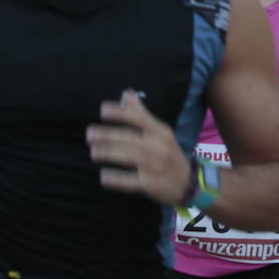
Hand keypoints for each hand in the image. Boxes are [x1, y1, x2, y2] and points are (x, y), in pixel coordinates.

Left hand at [87, 90, 189, 204]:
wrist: (188, 182)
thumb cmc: (168, 154)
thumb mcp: (160, 132)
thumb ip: (142, 114)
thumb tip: (127, 93)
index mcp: (160, 132)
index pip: (140, 119)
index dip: (121, 113)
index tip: (102, 110)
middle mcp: (159, 147)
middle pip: (132, 139)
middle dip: (109, 135)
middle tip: (89, 134)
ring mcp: (156, 166)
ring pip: (131, 157)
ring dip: (111, 153)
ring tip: (93, 151)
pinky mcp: (153, 185)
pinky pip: (133, 181)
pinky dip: (118, 179)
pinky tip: (104, 176)